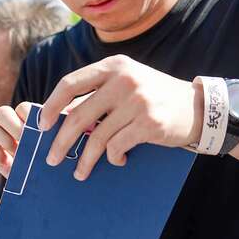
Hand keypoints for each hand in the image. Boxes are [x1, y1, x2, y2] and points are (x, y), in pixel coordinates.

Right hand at [0, 96, 92, 178]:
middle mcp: (12, 125)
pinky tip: (7, 162)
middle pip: (2, 112)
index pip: (23, 108)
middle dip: (11, 125)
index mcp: (30, 120)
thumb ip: (67, 134)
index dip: (28, 116)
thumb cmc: (57, 163)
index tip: (39, 130)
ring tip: (14, 150)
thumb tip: (85, 125)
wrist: (45, 188)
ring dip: (0, 136)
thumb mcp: (65, 147)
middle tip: (23, 138)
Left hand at [38, 54, 202, 179]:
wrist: (197, 107)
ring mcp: (137, 101)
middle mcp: (123, 79)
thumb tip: (59, 117)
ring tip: (79, 172)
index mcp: (113, 66)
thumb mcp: (125, 83)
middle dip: (61, 142)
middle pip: (78, 115)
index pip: (69, 83)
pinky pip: (117, 146)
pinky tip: (118, 159)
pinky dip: (113, 158)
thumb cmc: (152, 97)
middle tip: (52, 158)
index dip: (51, 106)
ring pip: (96, 137)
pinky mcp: (149, 123)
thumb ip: (96, 94)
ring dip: (85, 159)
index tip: (42, 126)